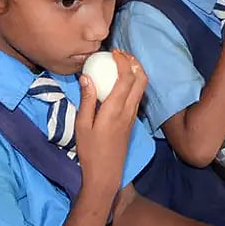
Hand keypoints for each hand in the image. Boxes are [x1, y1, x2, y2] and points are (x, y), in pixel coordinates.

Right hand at [75, 50, 147, 193]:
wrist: (106, 173)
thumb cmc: (90, 151)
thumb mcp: (82, 125)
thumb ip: (86, 100)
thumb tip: (86, 77)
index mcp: (115, 109)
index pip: (126, 77)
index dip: (123, 60)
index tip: (113, 52)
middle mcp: (128, 110)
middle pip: (141, 79)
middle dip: (134, 62)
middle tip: (120, 54)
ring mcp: (133, 116)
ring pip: (142, 88)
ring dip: (136, 72)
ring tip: (121, 64)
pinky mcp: (132, 121)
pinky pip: (137, 96)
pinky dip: (133, 83)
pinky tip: (120, 83)